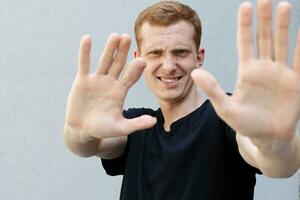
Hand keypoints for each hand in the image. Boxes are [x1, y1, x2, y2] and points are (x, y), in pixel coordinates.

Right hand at [64, 33, 155, 140]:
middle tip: (128, 37)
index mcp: (121, 91)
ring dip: (109, 49)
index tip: (143, 61)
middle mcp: (110, 82)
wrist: (82, 130)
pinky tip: (87, 39)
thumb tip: (154, 121)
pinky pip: (84, 64)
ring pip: (104, 61)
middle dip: (123, 52)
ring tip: (115, 36)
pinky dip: (85, 52)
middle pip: (119, 64)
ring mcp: (97, 79)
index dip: (136, 69)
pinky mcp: (83, 80)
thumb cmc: (102, 129)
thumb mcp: (121, 128)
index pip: (130, 77)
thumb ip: (136, 124)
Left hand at [192, 0, 299, 140]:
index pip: (245, 42)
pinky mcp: (295, 82)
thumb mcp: (225, 109)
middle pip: (264, 38)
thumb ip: (212, 89)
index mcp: (246, 71)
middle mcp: (264, 68)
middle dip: (264, 19)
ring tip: (283, 6)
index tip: (245, 5)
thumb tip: (194, 72)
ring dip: (283, 26)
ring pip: (281, 44)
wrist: (266, 137)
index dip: (245, 25)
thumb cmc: (245, 124)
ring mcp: (280, 73)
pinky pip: (299, 60)